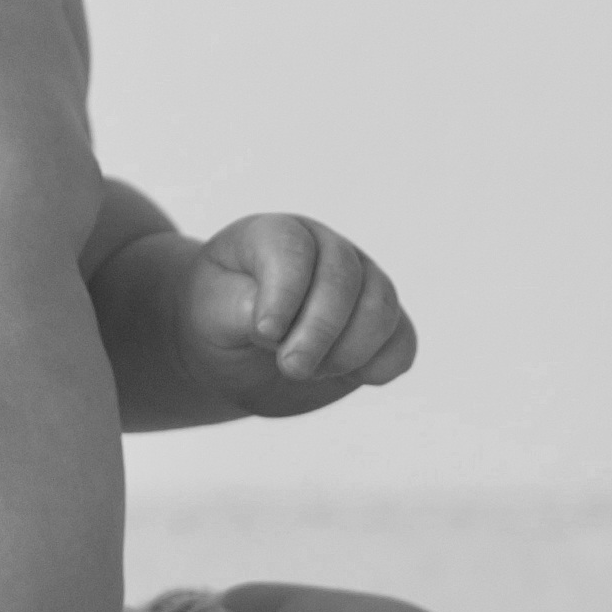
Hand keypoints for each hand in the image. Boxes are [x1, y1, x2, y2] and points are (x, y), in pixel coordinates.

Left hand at [185, 214, 414, 398]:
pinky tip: (346, 377)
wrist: (236, 351)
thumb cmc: (217, 319)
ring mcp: (361, 284)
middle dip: (319, 331)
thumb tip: (276, 323)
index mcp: (277, 234)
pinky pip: (401, 342)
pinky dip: (380, 366)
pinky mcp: (381, 326)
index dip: (285, 292)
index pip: (293, 249)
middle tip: (290, 367)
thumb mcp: (209, 312)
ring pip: (381, 308)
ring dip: (347, 352)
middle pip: (344, 279)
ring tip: (305, 371)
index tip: (265, 333)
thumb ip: (238, 308)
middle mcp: (326, 250)